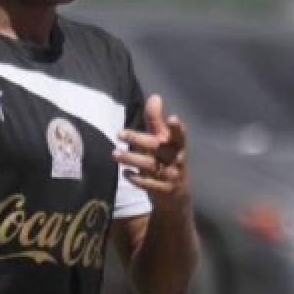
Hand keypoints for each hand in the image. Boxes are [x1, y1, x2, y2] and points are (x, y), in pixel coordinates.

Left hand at [113, 94, 189, 208]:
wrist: (176, 196)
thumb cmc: (166, 161)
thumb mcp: (163, 141)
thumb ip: (156, 121)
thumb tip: (155, 97)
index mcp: (177, 145)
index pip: (179, 135)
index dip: (177, 128)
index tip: (172, 118)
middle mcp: (176, 159)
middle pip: (157, 147)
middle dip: (138, 139)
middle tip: (118, 133)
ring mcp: (172, 176)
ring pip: (150, 166)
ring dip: (131, 159)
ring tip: (114, 154)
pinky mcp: (164, 190)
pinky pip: (150, 185)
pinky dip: (137, 179)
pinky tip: (124, 174)